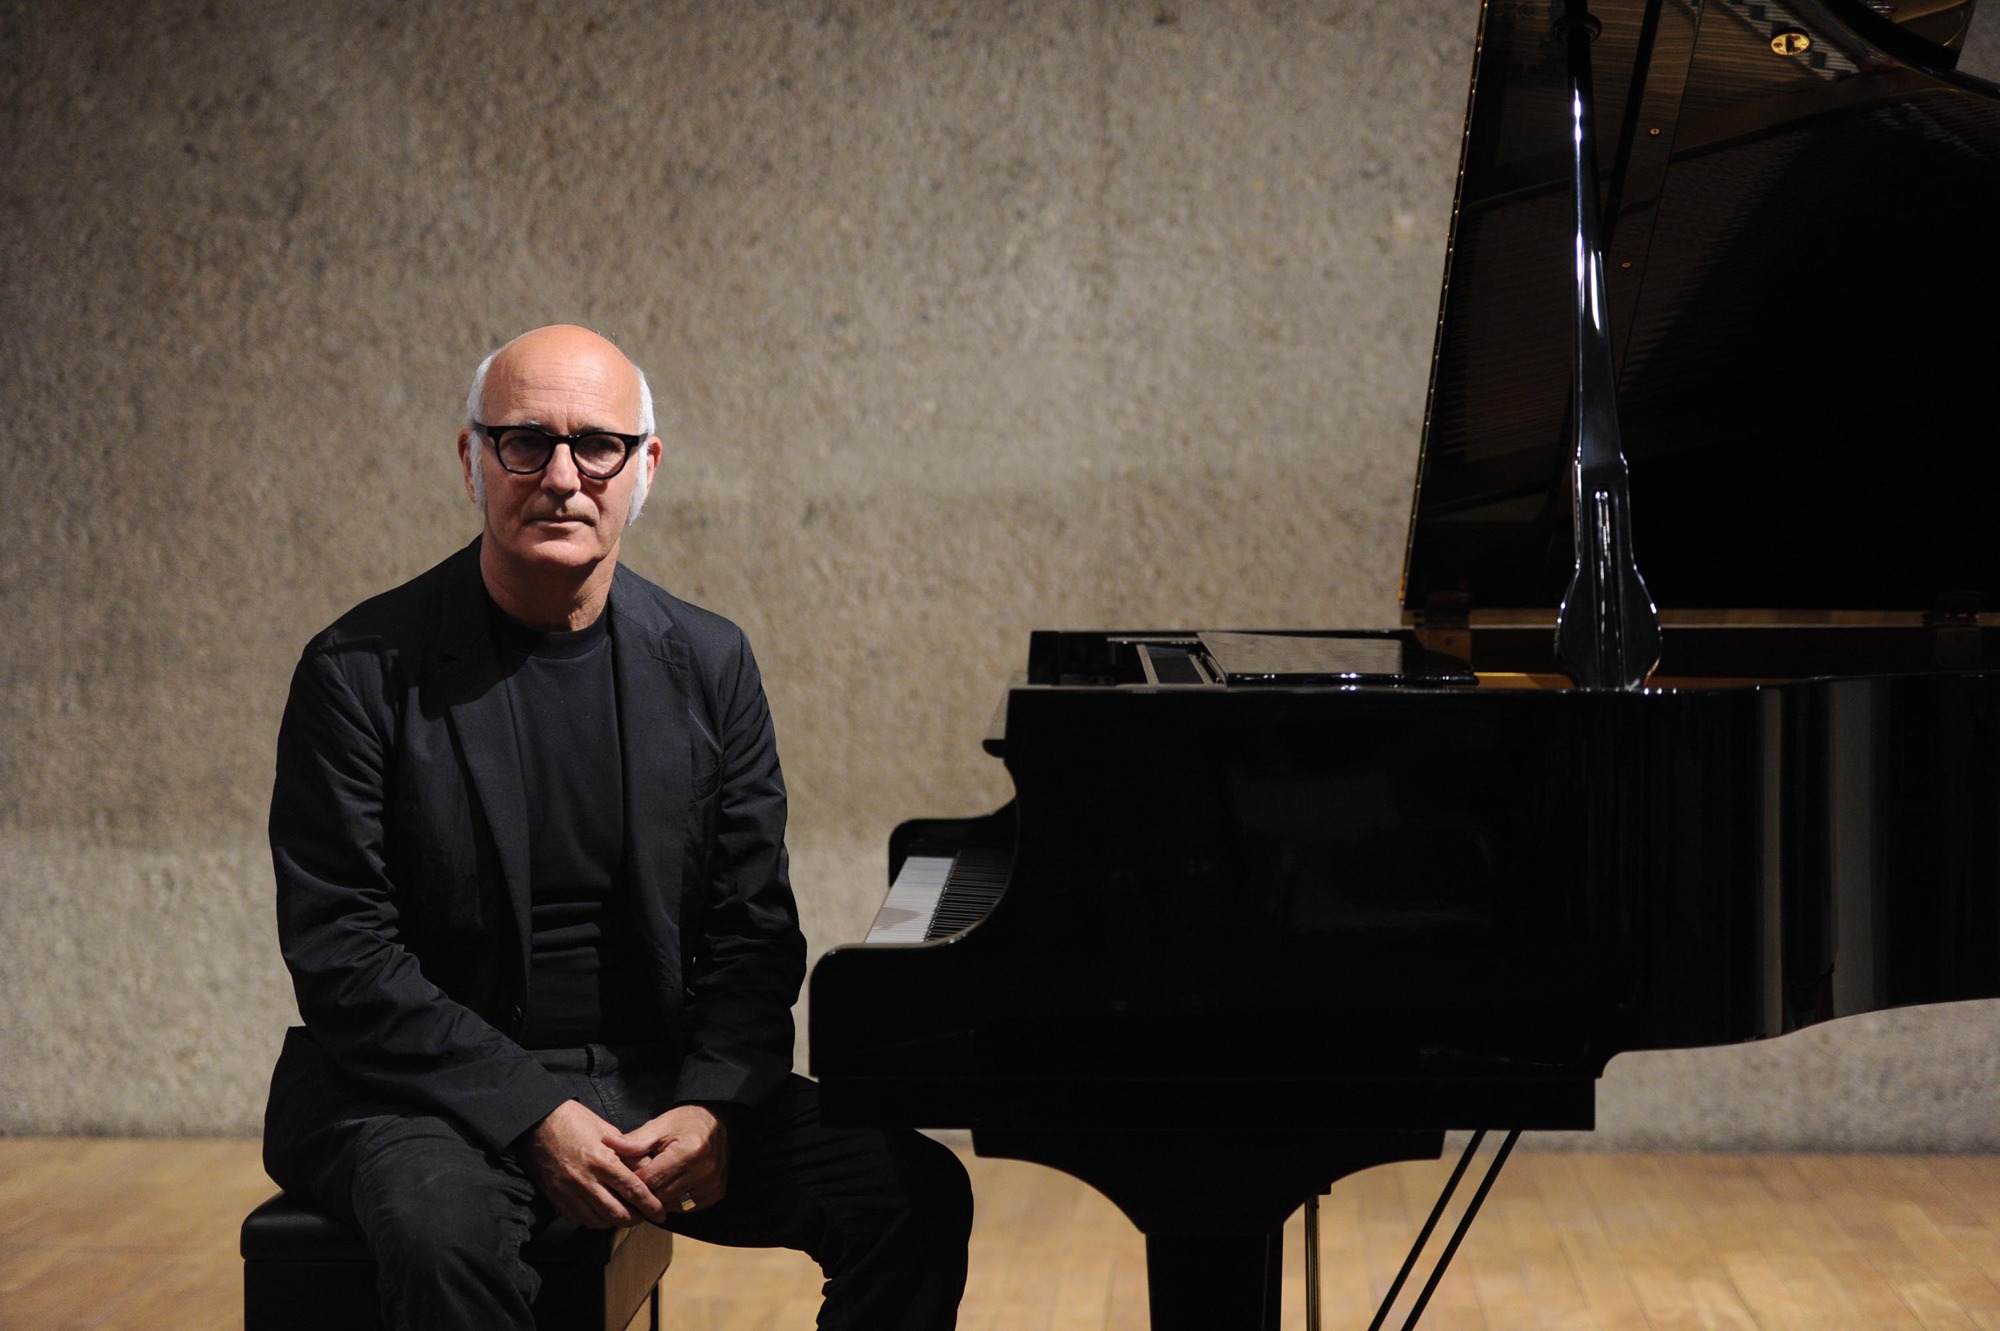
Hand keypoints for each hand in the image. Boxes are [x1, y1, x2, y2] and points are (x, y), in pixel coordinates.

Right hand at [522, 1100, 667, 1228]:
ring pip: (598, 1220)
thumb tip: (647, 1171)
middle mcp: (586, 1180)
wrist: (538, 1123)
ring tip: (626, 1217)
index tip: (660, 1214)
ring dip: (615, 1222)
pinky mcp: (556, 1198)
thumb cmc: (576, 1121)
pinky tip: (603, 1215)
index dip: (650, 1205)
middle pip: (616, 1213)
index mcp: (602, 1161)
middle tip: (644, 1217)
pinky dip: (595, 1220)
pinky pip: (579, 1218)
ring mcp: (569, 1192)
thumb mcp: (608, 1131)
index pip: (633, 1190)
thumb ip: (628, 1154)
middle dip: (634, 1219)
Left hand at [605, 1104, 731, 1214]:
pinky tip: (669, 1187)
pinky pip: (685, 1207)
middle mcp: (703, 1172)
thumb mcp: (659, 1126)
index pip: (649, 1179)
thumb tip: (606, 1143)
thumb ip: (634, 1141)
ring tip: (652, 1184)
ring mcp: (711, 1186)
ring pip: (671, 1205)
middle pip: (659, 1195)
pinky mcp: (715, 1194)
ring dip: (658, 1198)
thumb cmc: (685, 1122)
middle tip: (634, 1183)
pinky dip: (673, 1200)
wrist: (719, 1123)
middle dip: (643, 1191)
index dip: (632, 1180)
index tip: (623, 1176)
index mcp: (688, 1153)